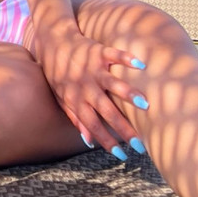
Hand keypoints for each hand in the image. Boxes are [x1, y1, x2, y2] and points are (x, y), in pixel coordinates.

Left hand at [41, 30, 147, 157]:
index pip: (93, 125)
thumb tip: (88, 141)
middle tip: (140, 144)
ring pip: (112, 83)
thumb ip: (75, 118)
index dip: (106, 141)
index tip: (122, 155)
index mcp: (76, 99)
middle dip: (123, 129)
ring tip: (145, 105)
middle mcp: (86, 86)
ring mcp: (93, 68)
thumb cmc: (58, 72)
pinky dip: (126, 58)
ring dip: (128, 94)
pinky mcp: (98, 51)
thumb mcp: (62, 97)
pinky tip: (141, 64)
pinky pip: (114, 55)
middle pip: (106, 111)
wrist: (52, 41)